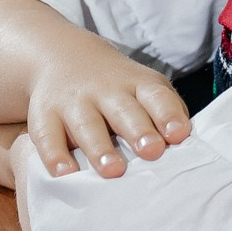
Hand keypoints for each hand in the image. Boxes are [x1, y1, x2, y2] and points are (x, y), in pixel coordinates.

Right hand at [24, 26, 190, 179]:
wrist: (62, 56)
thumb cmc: (118, 88)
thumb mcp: (144, 87)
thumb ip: (166, 112)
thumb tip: (186, 147)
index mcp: (136, 84)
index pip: (155, 96)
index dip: (167, 114)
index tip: (178, 134)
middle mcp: (105, 90)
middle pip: (124, 110)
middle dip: (138, 130)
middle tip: (152, 152)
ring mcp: (73, 101)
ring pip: (87, 124)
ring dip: (100, 147)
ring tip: (113, 170)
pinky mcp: (45, 115)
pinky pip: (47, 135)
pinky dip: (55, 155)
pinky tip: (65, 174)